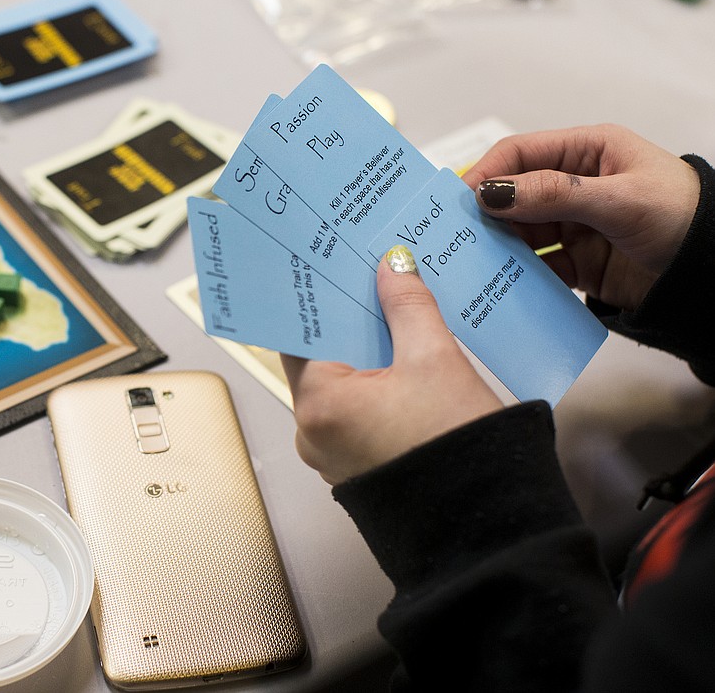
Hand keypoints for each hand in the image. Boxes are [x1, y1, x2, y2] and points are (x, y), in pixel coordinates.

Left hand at [281, 247, 502, 484]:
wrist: (489, 522)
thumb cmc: (456, 446)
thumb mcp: (434, 360)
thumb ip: (407, 307)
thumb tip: (393, 266)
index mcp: (317, 404)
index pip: (300, 335)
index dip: (319, 300)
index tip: (335, 271)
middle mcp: (311, 434)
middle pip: (321, 360)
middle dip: (349, 324)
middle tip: (372, 285)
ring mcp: (332, 456)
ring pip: (342, 388)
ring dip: (365, 357)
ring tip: (394, 320)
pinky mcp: (357, 469)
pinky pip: (356, 415)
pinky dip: (374, 390)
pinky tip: (403, 368)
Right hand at [462, 124, 700, 310]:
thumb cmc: (683, 218)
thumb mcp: (618, 199)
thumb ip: (553, 195)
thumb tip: (490, 193)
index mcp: (587, 152)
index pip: (521, 154)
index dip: (488, 173)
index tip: (459, 201)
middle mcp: (575, 186)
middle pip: (514, 196)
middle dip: (486, 215)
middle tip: (457, 237)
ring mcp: (575, 226)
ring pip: (521, 234)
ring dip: (499, 248)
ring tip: (475, 264)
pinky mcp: (578, 264)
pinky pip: (538, 267)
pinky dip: (520, 276)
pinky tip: (504, 284)